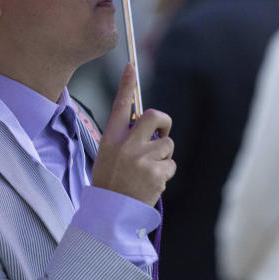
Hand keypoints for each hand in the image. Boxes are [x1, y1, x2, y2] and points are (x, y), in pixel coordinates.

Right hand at [91, 64, 175, 205]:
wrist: (111, 213)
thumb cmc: (110, 181)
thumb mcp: (108, 155)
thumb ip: (124, 138)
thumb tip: (145, 125)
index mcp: (111, 138)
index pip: (120, 105)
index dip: (126, 84)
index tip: (130, 66)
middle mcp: (126, 145)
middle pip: (154, 116)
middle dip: (164, 121)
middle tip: (162, 131)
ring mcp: (142, 159)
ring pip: (167, 145)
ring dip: (163, 156)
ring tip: (148, 170)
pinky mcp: (156, 174)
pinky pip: (170, 165)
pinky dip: (164, 173)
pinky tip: (151, 183)